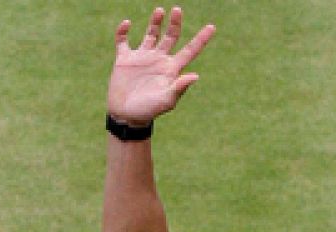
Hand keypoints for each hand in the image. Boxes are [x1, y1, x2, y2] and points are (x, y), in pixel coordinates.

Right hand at [108, 7, 215, 125]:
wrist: (126, 117)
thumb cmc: (148, 111)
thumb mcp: (166, 101)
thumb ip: (179, 87)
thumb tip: (195, 76)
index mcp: (171, 69)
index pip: (190, 50)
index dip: (201, 39)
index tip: (212, 27)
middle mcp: (158, 60)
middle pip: (171, 36)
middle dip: (175, 23)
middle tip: (177, 10)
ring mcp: (142, 58)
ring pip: (151, 34)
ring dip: (155, 22)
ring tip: (160, 11)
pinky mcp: (125, 59)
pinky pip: (123, 41)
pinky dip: (123, 31)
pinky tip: (127, 24)